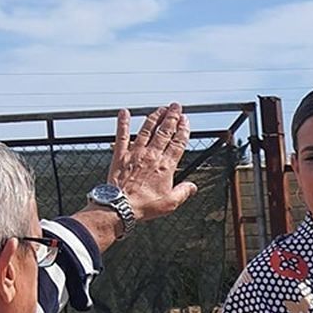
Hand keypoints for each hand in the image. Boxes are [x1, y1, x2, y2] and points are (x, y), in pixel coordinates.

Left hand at [107, 103, 198, 221]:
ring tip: (160, 108)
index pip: (178, 142)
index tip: (186, 120)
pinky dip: (123, 122)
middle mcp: (152, 155)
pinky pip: (122, 135)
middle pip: (165, 131)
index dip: (183, 129)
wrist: (121, 206)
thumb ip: (183, 192)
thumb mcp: (171, 202)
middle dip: (172, 117)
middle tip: (176, 106)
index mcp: (166, 166)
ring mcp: (136, 153)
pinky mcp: (120, 155)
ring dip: (155, 117)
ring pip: (147, 129)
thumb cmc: (144, 205)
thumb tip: (192, 186)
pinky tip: (124, 113)